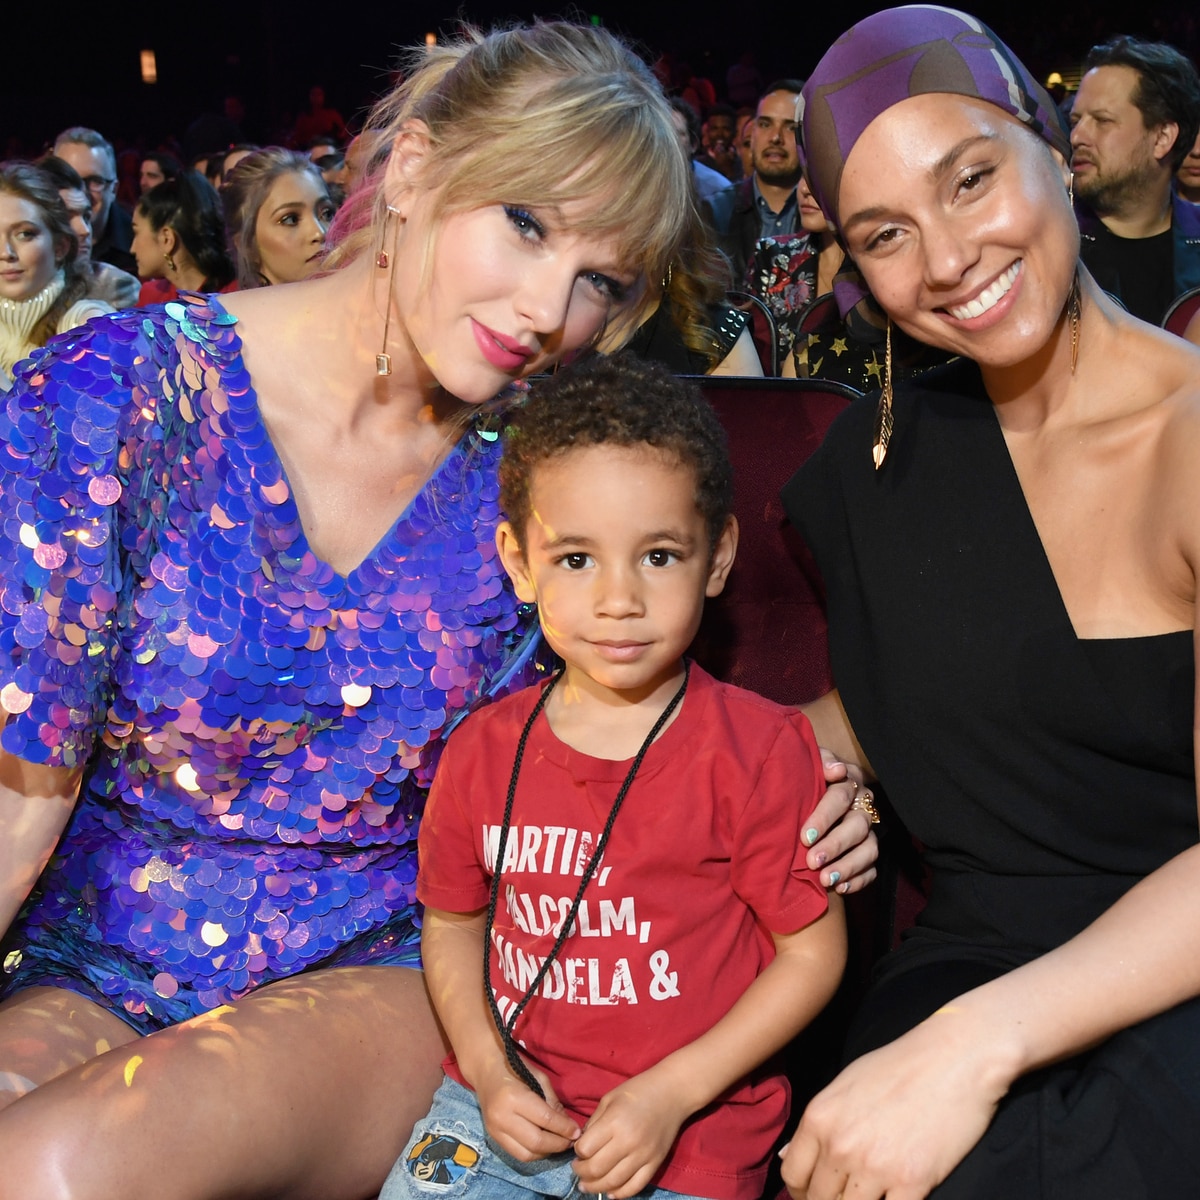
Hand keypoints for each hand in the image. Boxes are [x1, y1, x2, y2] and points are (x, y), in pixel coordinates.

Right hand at [474, 1058, 580, 1161]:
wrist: (486, 1071)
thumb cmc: (515, 1068)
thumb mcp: (538, 1078)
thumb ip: (552, 1102)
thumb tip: (568, 1126)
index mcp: (514, 1098)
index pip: (545, 1120)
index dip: (564, 1128)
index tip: (577, 1131)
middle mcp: (502, 1117)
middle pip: (536, 1142)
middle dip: (558, 1144)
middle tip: (571, 1141)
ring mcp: (495, 1130)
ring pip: (526, 1154)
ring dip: (547, 1152)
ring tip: (559, 1144)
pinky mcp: (493, 1138)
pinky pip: (517, 1154)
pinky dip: (534, 1153)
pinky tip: (544, 1145)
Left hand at [573, 1068, 688, 1197]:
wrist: (672, 1092)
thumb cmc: (638, 1090)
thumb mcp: (610, 1098)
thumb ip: (594, 1122)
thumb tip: (583, 1145)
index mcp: (614, 1122)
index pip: (586, 1149)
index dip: (577, 1152)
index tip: (578, 1150)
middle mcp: (628, 1142)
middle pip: (597, 1169)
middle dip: (581, 1173)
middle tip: (577, 1169)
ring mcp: (643, 1155)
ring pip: (613, 1183)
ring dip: (596, 1187)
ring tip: (587, 1185)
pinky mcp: (655, 1164)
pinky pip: (635, 1187)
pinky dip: (620, 1194)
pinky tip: (610, 1192)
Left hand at [780, 1013, 1007, 1199]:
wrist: (955, 1058)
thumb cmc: (900, 1066)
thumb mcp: (846, 1084)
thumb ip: (818, 1124)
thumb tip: (787, 1155)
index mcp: (820, 1117)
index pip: (792, 1174)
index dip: (801, 1192)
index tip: (815, 1193)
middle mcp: (841, 1144)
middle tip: (846, 1196)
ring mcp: (876, 1167)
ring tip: (871, 1196)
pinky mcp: (912, 1182)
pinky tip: (895, 1199)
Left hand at [803, 751, 878, 893]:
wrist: (800, 797)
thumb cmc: (802, 780)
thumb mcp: (806, 764)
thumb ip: (820, 761)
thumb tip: (837, 770)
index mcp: (848, 782)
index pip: (841, 797)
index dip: (824, 817)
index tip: (805, 836)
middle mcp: (862, 807)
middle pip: (857, 826)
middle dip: (835, 845)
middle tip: (813, 861)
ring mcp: (867, 832)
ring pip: (869, 849)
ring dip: (848, 866)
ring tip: (826, 880)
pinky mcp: (867, 853)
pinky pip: (872, 869)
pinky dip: (859, 880)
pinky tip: (841, 888)